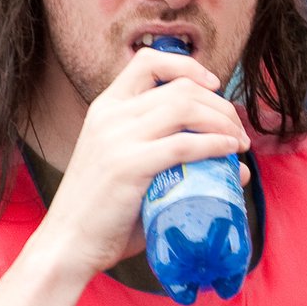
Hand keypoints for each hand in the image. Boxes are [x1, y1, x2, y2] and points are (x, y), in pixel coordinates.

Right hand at [30, 48, 249, 279]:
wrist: (68, 244)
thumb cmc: (105, 215)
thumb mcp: (132, 171)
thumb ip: (174, 163)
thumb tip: (235, 166)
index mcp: (105, 107)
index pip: (148, 61)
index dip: (188, 66)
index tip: (214, 85)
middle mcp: (110, 115)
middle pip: (180, 88)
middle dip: (219, 105)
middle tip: (238, 130)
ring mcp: (117, 139)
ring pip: (185, 108)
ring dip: (222, 122)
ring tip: (238, 143)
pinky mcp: (129, 166)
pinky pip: (183, 144)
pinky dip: (214, 144)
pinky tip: (229, 152)